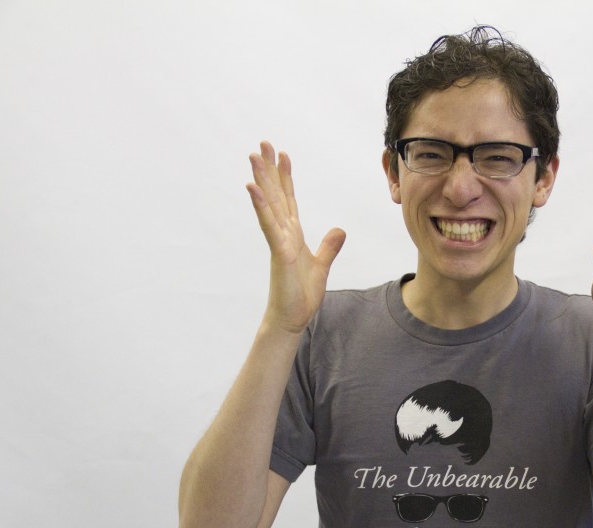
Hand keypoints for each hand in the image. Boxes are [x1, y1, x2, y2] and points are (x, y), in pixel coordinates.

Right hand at [246, 141, 345, 333]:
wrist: (292, 318)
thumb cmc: (301, 295)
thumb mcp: (322, 266)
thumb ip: (329, 247)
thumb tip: (339, 230)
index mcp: (292, 235)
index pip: (288, 200)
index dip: (285, 178)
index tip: (282, 155)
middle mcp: (282, 234)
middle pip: (275, 195)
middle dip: (269, 169)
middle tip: (262, 144)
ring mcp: (278, 242)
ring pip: (269, 205)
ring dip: (261, 180)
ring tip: (253, 156)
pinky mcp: (279, 253)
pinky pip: (269, 225)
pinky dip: (261, 207)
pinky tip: (253, 188)